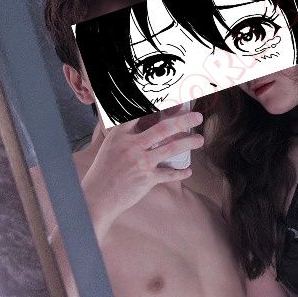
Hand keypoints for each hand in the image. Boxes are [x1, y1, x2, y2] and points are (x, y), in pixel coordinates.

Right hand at [81, 109, 203, 239]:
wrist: (97, 196)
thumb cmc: (104, 171)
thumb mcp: (111, 146)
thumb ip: (128, 134)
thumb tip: (145, 124)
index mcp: (120, 134)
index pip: (141, 113)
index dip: (159, 104)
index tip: (174, 99)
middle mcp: (131, 145)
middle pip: (163, 128)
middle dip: (183, 120)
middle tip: (197, 117)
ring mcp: (140, 162)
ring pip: (171, 148)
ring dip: (189, 142)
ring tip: (200, 139)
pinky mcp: (147, 179)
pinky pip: (169, 174)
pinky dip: (181, 173)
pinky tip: (188, 171)